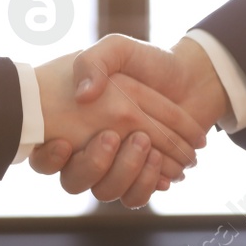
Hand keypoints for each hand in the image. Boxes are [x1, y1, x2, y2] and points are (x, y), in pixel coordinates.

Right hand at [31, 35, 229, 204]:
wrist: (193, 77)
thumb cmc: (150, 62)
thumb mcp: (116, 49)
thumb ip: (93, 62)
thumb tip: (84, 96)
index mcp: (76, 121)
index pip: (52, 150)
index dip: (52, 155)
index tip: (68, 142)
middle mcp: (91, 148)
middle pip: (77, 179)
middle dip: (96, 162)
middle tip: (122, 136)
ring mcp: (116, 165)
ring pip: (106, 191)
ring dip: (127, 172)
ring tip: (150, 148)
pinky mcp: (141, 177)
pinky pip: (134, 197)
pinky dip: (148, 185)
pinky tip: (164, 169)